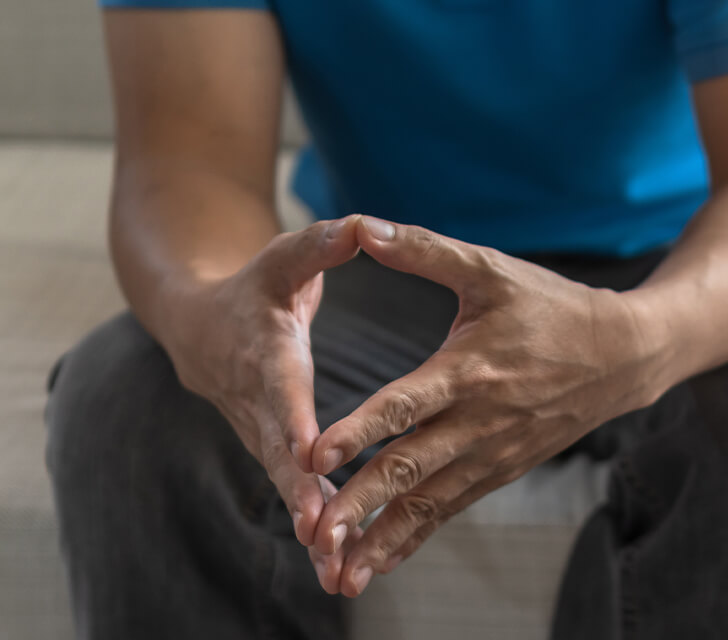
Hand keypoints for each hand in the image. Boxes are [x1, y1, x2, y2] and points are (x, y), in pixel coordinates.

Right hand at [162, 216, 361, 546]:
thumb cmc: (257, 288)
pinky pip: (297, 493)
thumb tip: (356, 226)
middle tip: (322, 530)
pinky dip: (316, 528)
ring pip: (287, 484)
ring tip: (335, 566)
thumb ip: (319, 246)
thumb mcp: (283, 260)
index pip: (280, 389)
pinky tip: (340, 566)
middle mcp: (261, 403)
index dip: (294, 419)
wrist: (204, 327)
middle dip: (301, 493)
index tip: (309, 451)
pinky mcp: (275, 453)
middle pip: (280, 452)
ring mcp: (264, 434)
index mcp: (267, 354)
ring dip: (310, 525)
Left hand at [307, 216, 660, 595]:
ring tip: (342, 572)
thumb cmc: (552, 307)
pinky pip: (452, 509)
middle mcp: (480, 420)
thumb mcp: (492, 270)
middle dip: (361, 502)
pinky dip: (415, 537)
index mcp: (470, 369)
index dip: (361, 430)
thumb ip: (425, 251)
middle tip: (316, 531)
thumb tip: (362, 227)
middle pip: (411, 467)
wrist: (624, 355)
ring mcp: (494, 452)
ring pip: (430, 501)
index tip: (316, 454)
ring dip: (384, 536)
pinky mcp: (503, 470)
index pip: (406, 404)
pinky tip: (380, 560)